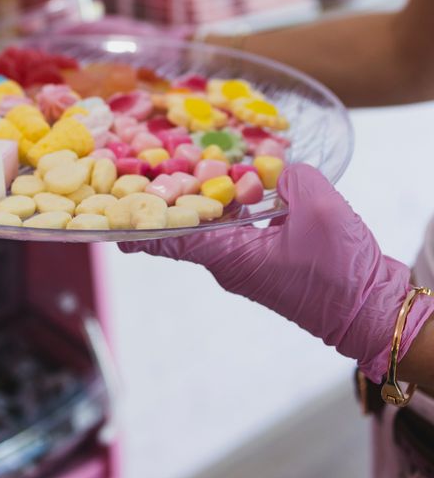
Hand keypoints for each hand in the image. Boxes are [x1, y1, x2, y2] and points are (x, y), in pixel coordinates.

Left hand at [124, 164, 430, 382]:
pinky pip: (238, 229)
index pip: (168, 238)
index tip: (103, 214)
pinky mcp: (270, 260)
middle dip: (162, 199)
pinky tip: (236, 180)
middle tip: (138, 166)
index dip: (135, 222)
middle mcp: (230, 262)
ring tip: (177, 164)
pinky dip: (230, 205)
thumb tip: (279, 168)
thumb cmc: (342, 273)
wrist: (374, 313)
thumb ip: (293, 178)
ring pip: (211, 227)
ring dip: (197, 199)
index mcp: (230, 256)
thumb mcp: (320, 211)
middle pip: (183, 228)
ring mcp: (250, 263)